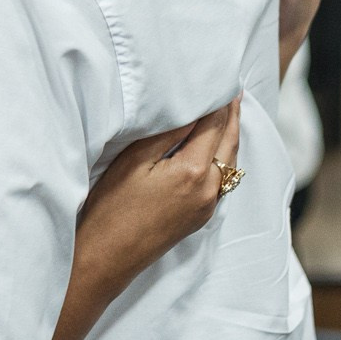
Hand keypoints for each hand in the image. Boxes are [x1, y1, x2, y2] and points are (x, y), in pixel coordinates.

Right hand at [78, 99, 241, 277]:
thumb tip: (193, 110)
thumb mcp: (134, 161)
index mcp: (194, 171)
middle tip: (234, 91)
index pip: (215, 125)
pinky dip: (224, 157)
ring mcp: (208, 207)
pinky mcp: (200, 217)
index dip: (220, 102)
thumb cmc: (111, 208)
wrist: (106, 258)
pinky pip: (222, 179)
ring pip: (230, 163)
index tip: (224, 81)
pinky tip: (216, 148)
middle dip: (232, 116)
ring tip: (229, 113)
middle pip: (230, 143)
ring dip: (230, 136)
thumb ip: (168, 134)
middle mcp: (209, 190)